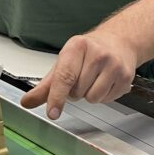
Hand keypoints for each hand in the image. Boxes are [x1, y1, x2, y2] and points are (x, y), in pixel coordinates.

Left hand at [20, 33, 136, 119]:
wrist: (119, 42)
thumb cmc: (87, 53)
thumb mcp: (63, 63)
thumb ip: (45, 86)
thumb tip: (27, 102)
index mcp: (76, 46)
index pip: (64, 76)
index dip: (57, 97)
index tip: (52, 113)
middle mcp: (97, 53)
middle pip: (77, 92)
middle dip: (74, 92)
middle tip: (80, 77)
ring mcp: (114, 64)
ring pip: (92, 98)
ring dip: (89, 95)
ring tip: (93, 79)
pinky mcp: (126, 76)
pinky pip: (107, 100)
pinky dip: (103, 96)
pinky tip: (105, 81)